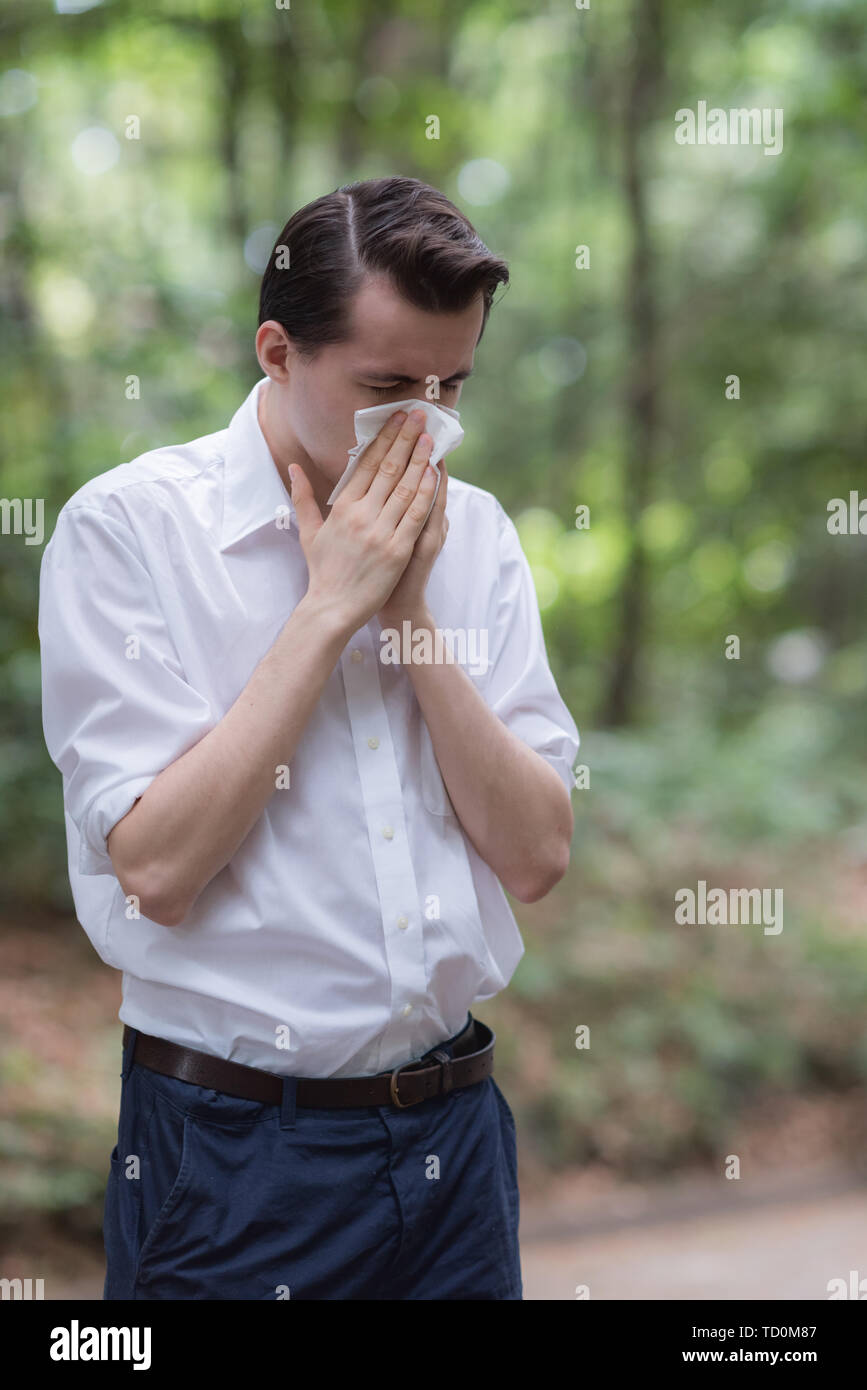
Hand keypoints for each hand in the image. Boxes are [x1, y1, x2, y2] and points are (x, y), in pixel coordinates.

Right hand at [289, 409, 437, 635]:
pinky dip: (427, 492)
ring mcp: (381, 532)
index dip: (384, 438)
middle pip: (389, 468)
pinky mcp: (397, 550)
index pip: (367, 464)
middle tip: (419, 415)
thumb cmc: (322, 571)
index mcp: (342, 507)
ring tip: (431, 437)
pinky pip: (416, 515)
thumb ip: (303, 497)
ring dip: (420, 459)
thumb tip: (293, 468)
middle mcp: (361, 515)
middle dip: (405, 438)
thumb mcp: (309, 532)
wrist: (332, 608)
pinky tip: (435, 474)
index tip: (396, 418)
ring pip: (405, 487)